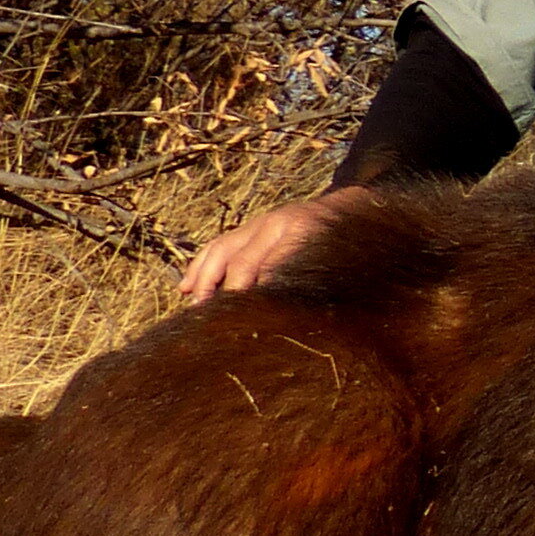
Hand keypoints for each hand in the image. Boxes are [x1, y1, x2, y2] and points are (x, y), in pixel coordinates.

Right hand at [181, 187, 382, 304]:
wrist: (350, 208)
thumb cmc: (345, 249)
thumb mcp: (335, 268)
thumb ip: (311, 289)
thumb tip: (286, 324)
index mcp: (303, 237)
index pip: (270, 273)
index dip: (255, 302)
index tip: (244, 327)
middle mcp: (278, 226)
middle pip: (241, 263)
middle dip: (226, 295)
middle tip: (212, 323)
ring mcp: (261, 223)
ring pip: (222, 250)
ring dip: (204, 281)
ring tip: (193, 308)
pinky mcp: (251, 225)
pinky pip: (218, 244)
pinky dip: (200, 266)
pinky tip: (185, 289)